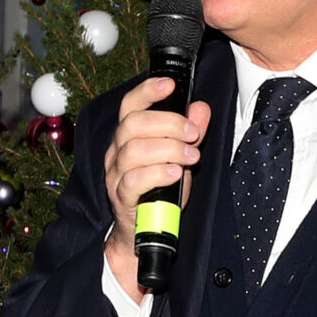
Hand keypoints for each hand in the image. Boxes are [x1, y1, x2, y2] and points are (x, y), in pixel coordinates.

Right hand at [103, 75, 213, 300]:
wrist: (142, 231)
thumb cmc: (159, 190)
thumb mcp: (180, 157)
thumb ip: (190, 131)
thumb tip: (201, 109)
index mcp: (128, 136)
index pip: (131, 105)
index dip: (147, 91)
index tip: (169, 85)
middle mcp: (117, 151)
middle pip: (133, 124)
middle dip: (168, 123)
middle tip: (192, 133)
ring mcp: (116, 175)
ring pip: (133, 150)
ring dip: (168, 149)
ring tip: (190, 156)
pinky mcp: (121, 197)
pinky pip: (134, 181)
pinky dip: (158, 173)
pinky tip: (175, 172)